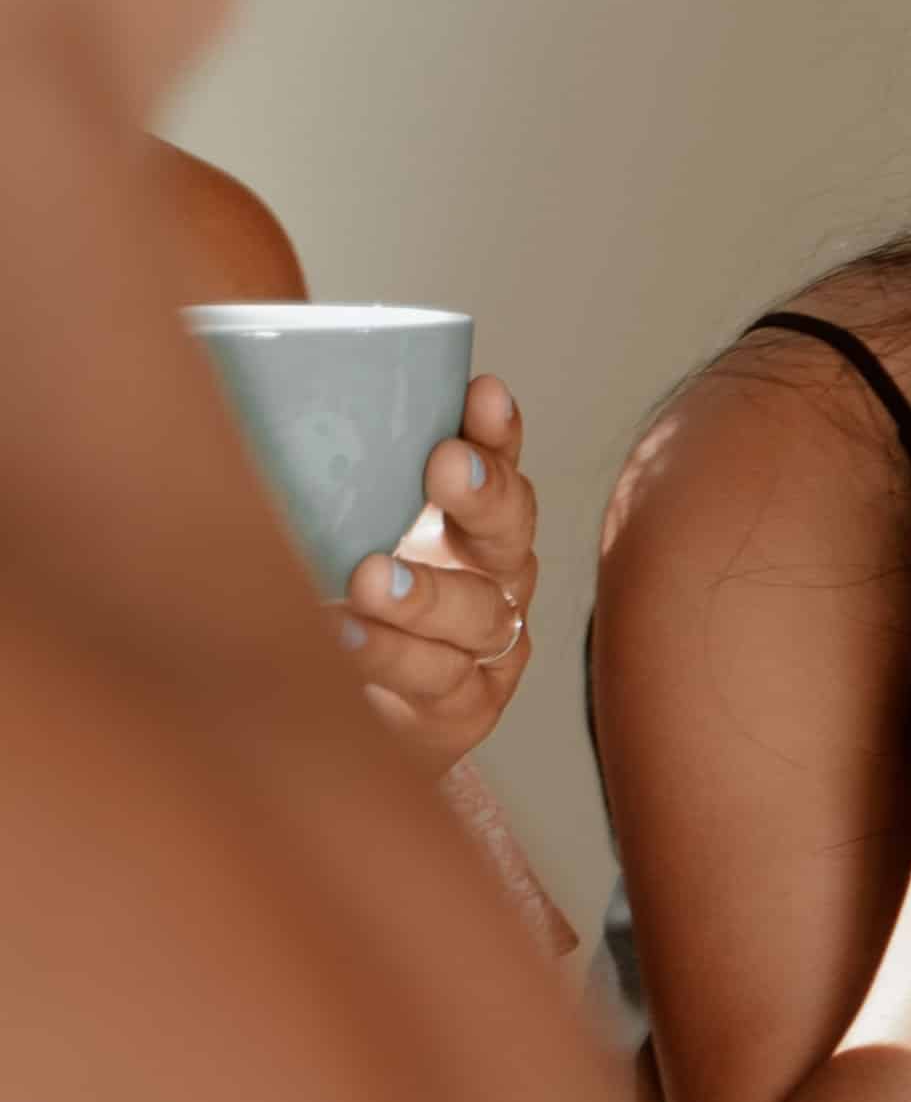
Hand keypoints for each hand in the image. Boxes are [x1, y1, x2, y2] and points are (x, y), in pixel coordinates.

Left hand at [336, 373, 538, 773]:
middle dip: (484, 495)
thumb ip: (298, 478)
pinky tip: (339, 638)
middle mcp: (493, 582)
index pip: (498, 466)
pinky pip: (437, 683)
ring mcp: (485, 651)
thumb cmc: (310, 611)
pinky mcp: (463, 712)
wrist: (318, 729)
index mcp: (465, 528)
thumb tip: (210, 372)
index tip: (477, 389)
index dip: (497, 431)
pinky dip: (388, 657)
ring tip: (371, 577)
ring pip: (480, 616)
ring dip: (427, 593)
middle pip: (511, 534)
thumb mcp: (308, 535)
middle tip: (442, 467)